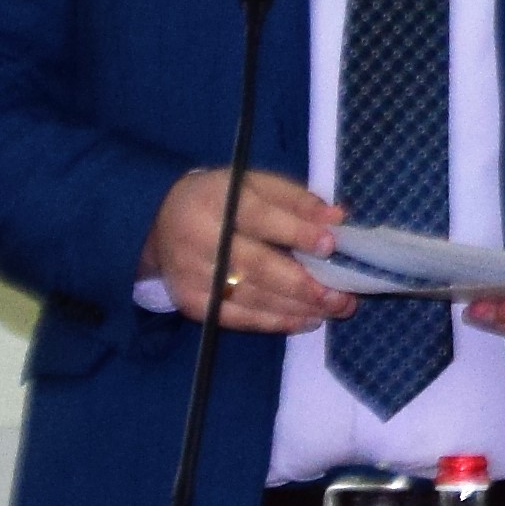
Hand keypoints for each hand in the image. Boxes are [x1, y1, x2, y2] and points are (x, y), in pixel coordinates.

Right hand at [148, 168, 346, 332]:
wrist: (161, 221)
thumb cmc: (222, 199)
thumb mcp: (255, 184)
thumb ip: (296, 199)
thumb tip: (337, 219)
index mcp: (215, 199)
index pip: (259, 218)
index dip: (296, 232)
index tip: (331, 245)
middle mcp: (199, 239)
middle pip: (257, 265)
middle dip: (304, 285)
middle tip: (343, 298)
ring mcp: (192, 274)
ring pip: (251, 296)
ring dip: (297, 307)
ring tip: (334, 309)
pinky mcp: (191, 301)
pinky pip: (237, 317)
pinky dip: (274, 322)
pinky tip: (305, 320)